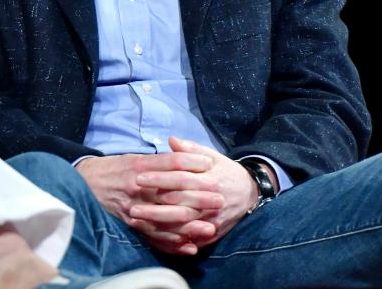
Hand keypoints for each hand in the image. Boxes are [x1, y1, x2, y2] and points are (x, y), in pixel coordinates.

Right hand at [76, 149, 223, 254]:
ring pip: (167, 219)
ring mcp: (134, 207)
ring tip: (211, 227)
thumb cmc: (112, 169)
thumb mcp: (132, 158)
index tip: (211, 165)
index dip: (192, 162)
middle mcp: (138, 186)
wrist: (84, 183)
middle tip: (220, 198)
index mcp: (139, 166)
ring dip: (191, 225)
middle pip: (174, 192)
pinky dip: (173, 243)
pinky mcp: (130, 224)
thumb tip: (183, 156)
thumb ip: (157, 161)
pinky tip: (189, 246)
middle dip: (199, 196)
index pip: (171, 163)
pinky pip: (155, 236)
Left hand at [132, 137, 258, 249]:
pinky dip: (174, 240)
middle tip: (130, 206)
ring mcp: (213, 219)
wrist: (250, 192)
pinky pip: (192, 239)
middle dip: (154, 207)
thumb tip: (171, 140)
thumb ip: (190, 149)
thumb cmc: (225, 171)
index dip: (159, 179)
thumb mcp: (211, 156)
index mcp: (210, 179)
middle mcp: (212, 200)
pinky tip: (155, 237)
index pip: (180, 179)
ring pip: (183, 225)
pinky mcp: (214, 233)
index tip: (139, 177)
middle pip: (179, 204)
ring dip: (159, 225)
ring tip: (136, 222)